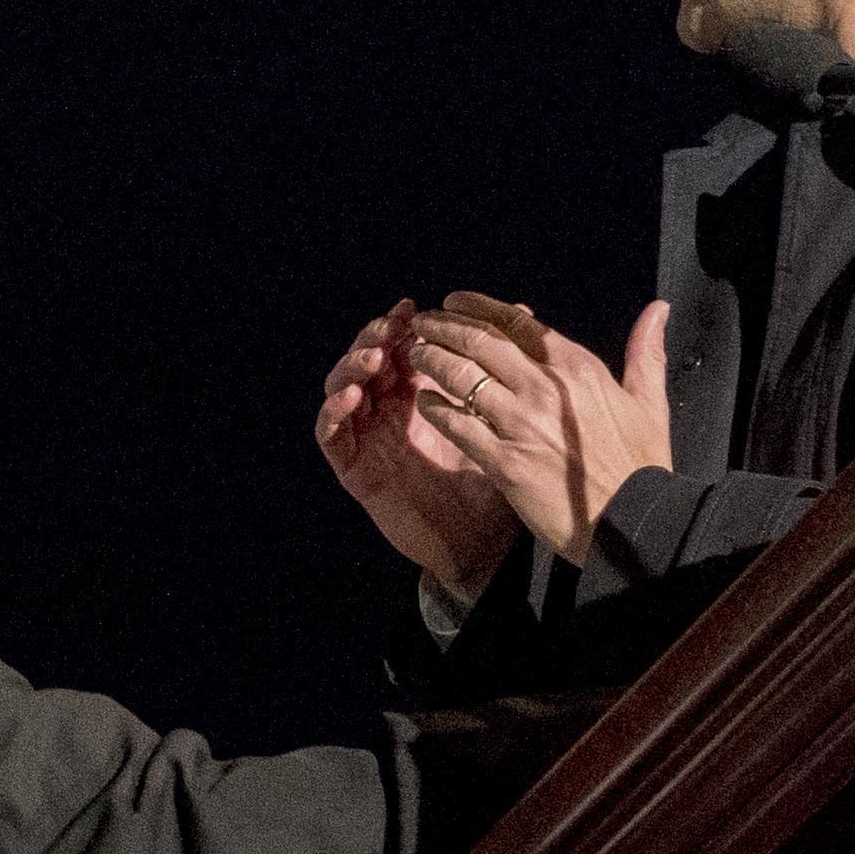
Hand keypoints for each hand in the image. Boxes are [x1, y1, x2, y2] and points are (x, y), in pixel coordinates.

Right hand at [319, 303, 520, 596]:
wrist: (482, 546)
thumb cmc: (492, 483)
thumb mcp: (500, 421)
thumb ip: (503, 369)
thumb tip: (524, 309)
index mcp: (418, 394)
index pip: (399, 347)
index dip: (401, 325)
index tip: (414, 307)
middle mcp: (388, 411)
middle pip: (367, 360)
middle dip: (374, 338)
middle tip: (389, 327)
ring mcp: (368, 439)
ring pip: (342, 389)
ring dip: (351, 368)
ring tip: (374, 359)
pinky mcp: (355, 470)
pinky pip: (330, 436)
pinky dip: (333, 413)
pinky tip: (350, 399)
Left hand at [409, 297, 675, 563]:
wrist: (634, 523)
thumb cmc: (642, 467)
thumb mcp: (649, 403)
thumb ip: (646, 353)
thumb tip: (659, 309)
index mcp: (578, 368)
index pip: (516, 323)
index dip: (478, 307)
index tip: (454, 301)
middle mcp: (546, 388)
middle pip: (480, 342)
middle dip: (444, 327)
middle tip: (422, 323)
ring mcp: (522, 424)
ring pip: (461, 376)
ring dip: (431, 359)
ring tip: (416, 355)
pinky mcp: (504, 461)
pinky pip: (456, 424)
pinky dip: (436, 407)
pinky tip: (425, 401)